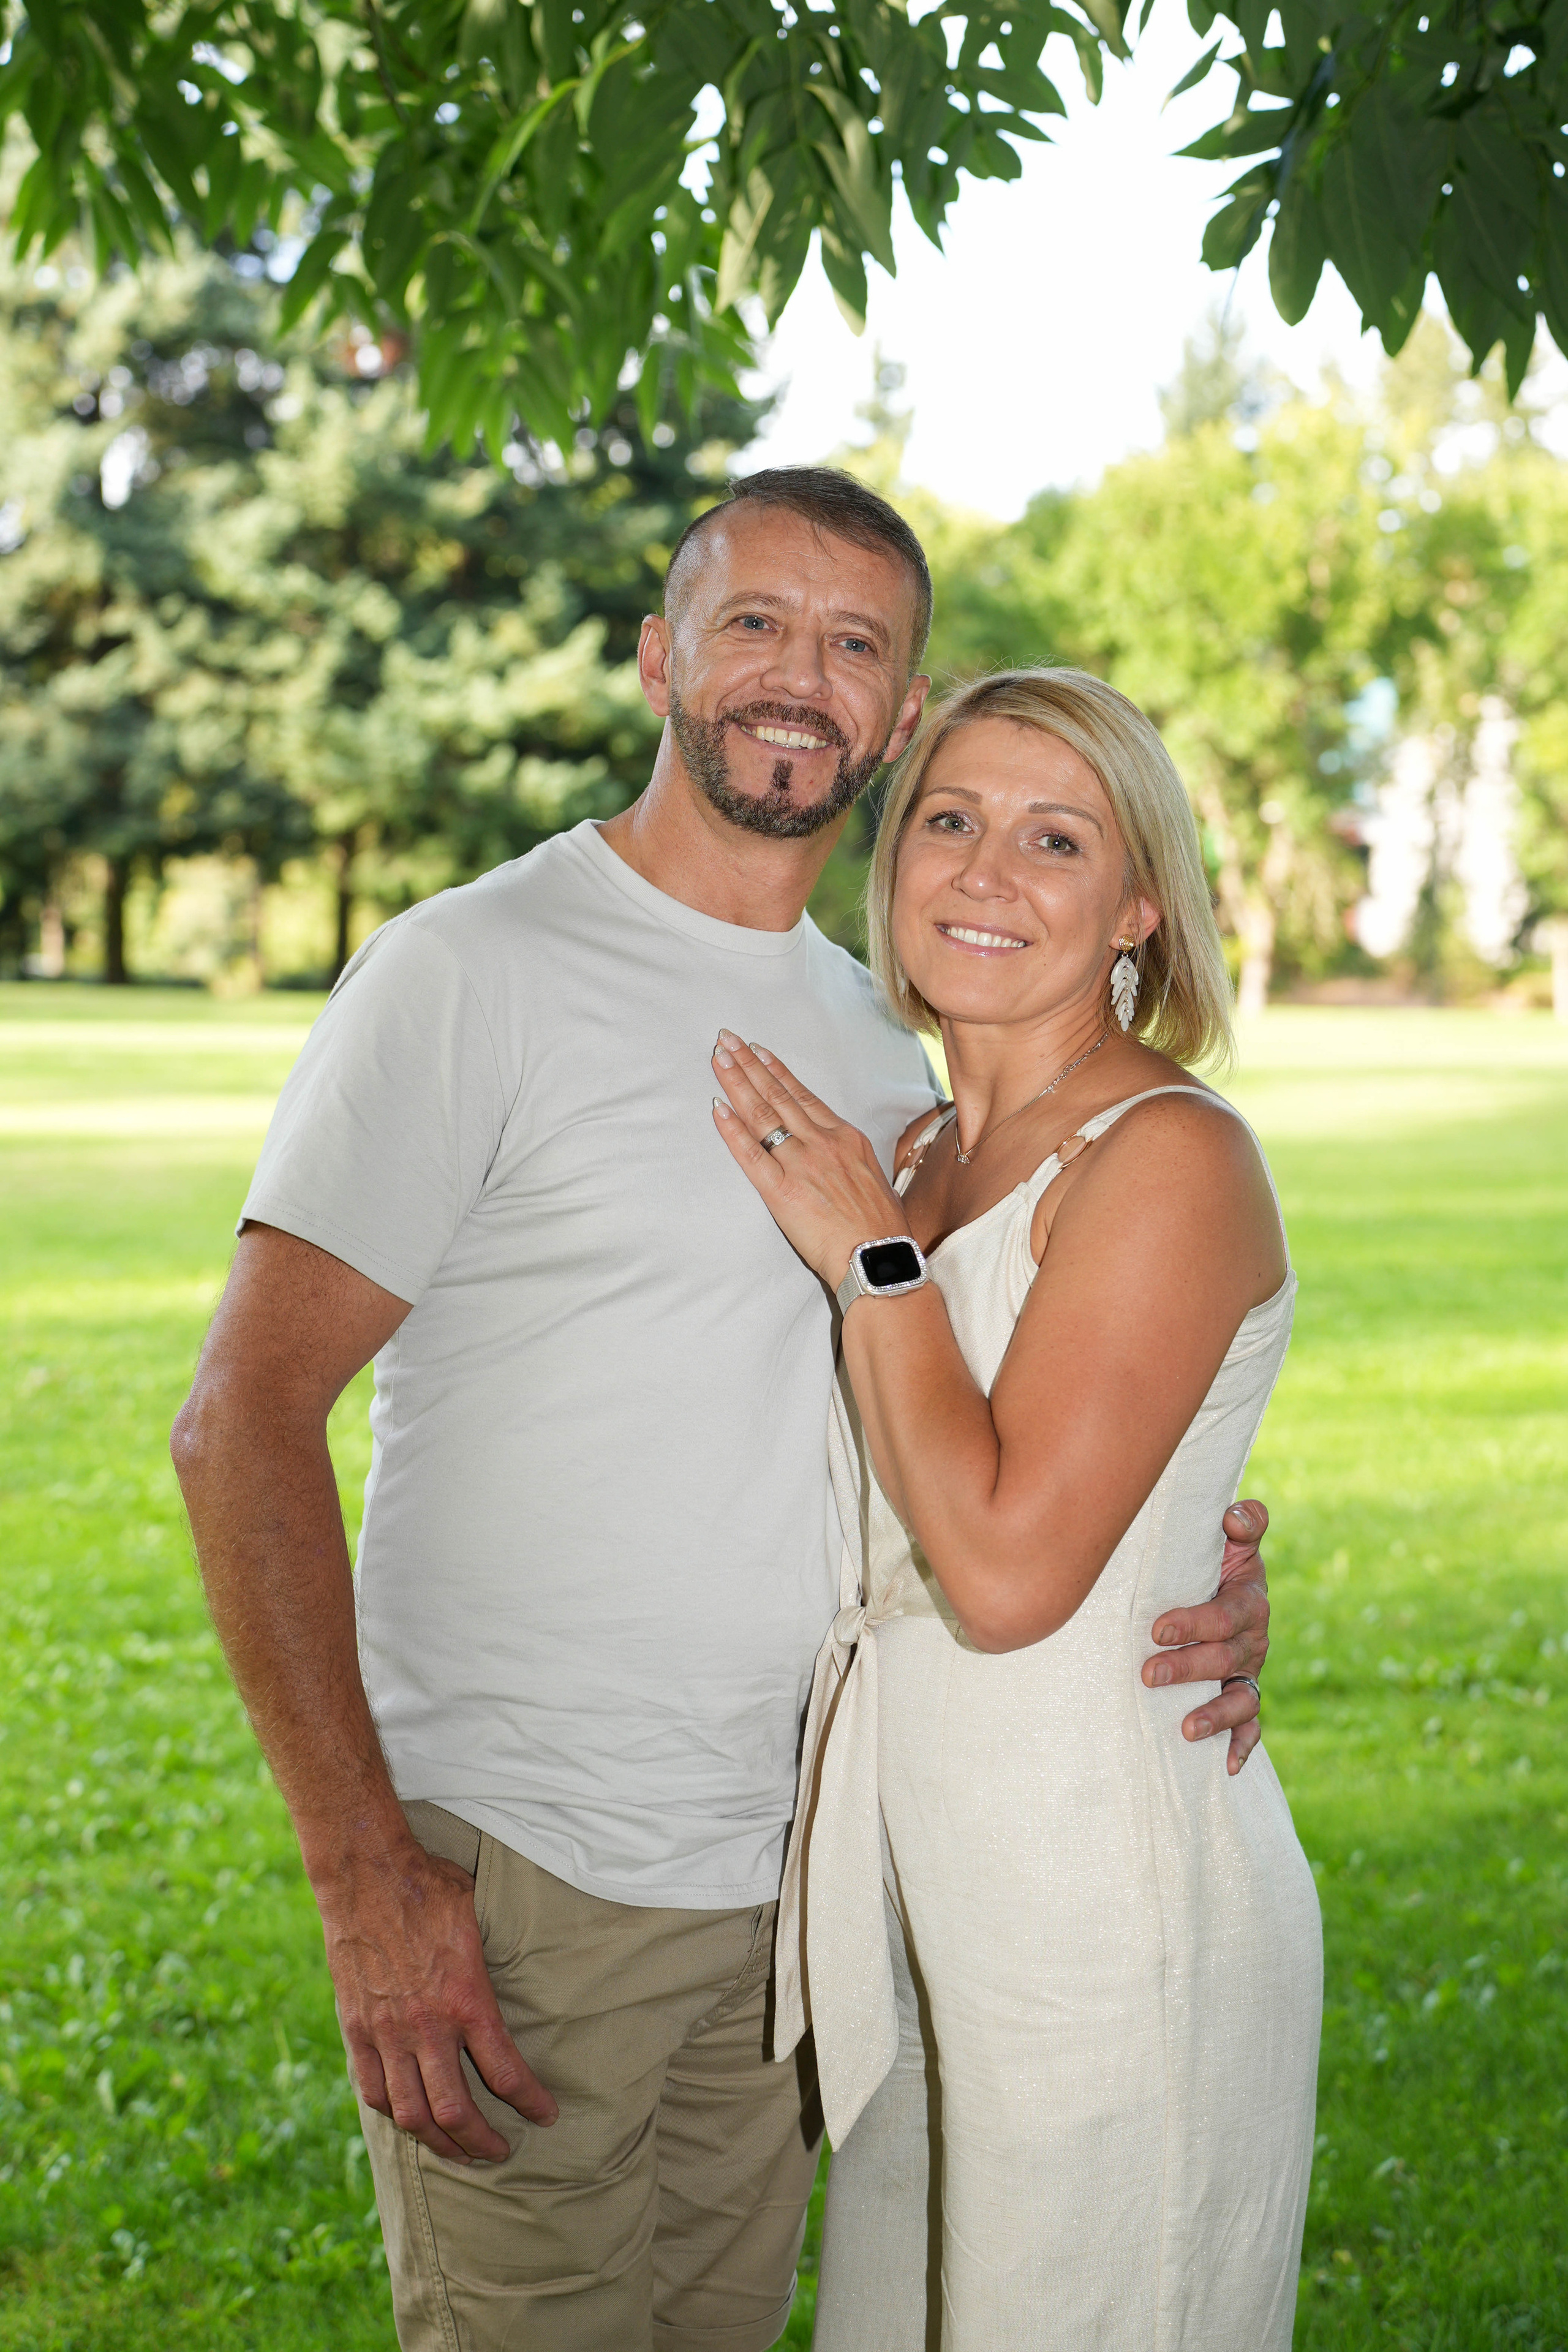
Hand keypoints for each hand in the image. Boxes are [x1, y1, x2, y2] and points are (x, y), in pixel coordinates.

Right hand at [319, 1838, 556, 2162]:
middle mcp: (427, 2026)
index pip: (506, 2072)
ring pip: (413, 2113)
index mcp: (467, 1999)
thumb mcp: (479, 1919)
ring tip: (458, 2151)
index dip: (530, 2103)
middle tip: (501, 2152)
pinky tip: (411, 2119)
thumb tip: (525, 1966)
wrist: (368, 1875)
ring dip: (439, 2142)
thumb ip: (495, 1959)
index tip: (545, 2116)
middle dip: (482, 2142)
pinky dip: (395, 2114)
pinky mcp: (357, 2030)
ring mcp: (387, 2033)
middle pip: (456, 2111)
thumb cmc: (430, 1889)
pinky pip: (374, 2091)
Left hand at [711, 1031, 906, 1282]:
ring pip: (763, 1116)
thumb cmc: (882, 1227)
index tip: (758, 1051)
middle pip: (778, 1096)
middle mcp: (822, 1144)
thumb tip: (843, 1156)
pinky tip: (717, 1108)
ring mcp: (801, 1165)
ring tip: (718, 1059)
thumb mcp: (874, 1179)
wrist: (878, 1257)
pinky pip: (751, 1155)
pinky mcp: (782, 1192)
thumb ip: (851, 1160)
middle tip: (726, 1040)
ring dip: (737, 1083)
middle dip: (748, 1065)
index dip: (777, 1071)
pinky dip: (732, 1130)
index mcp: (846, 1138)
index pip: (803, 1096)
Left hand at [1140, 1500, 1269, 1776]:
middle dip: (1188, 1668)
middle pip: (1225, 1658)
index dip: (1194, 1623)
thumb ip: (1243, 1522)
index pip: (1225, 1615)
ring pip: (1240, 1697)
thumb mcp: (1233, 1537)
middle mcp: (1253, 1638)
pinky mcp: (1242, 1693)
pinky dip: (1241, 1744)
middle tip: (1148, 1674)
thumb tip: (1233, 1517)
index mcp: (1248, 1600)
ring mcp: (1249, 1669)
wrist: (1222, 1580)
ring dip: (1215, 1714)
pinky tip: (1226, 1766)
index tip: (1157, 1629)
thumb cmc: (1215, 1557)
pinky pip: (1250, 1723)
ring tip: (1186, 1729)